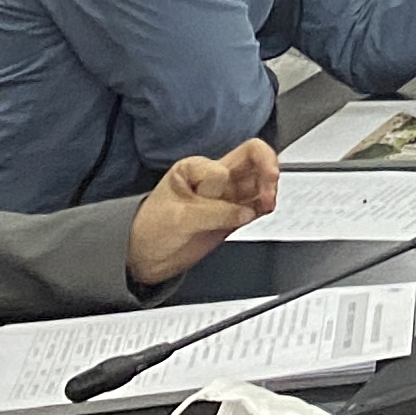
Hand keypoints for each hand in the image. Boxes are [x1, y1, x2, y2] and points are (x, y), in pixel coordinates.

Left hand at [128, 141, 280, 288]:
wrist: (145, 257)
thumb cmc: (150, 230)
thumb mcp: (178, 219)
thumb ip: (214, 212)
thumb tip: (245, 211)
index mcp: (195, 169)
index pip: (223, 167)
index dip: (221, 185)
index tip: (211, 200)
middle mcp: (214, 178)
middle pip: (253, 157)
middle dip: (266, 168)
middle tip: (270, 187)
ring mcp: (227, 195)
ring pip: (260, 180)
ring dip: (269, 189)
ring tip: (266, 204)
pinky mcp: (234, 214)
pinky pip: (259, 204)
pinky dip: (266, 206)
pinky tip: (264, 210)